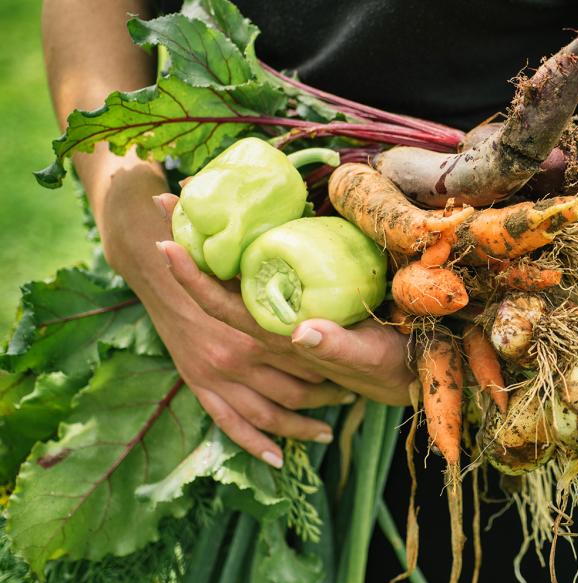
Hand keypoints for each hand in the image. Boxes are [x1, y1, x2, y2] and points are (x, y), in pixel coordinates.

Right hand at [147, 239, 350, 467]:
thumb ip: (287, 284)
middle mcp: (238, 356)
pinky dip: (255, 445)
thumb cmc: (218, 260)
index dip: (333, 369)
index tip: (355, 372)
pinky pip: (231, 425)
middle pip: (295, 390)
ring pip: (269, 415)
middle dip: (325, 397)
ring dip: (300, 427)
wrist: (160, 265)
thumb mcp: (256, 268)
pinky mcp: (200, 387)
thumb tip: (333, 276)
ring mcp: (217, 376)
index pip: (308, 360)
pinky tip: (277, 458)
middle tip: (349, 396)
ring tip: (325, 431)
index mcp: (259, 327)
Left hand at [153, 193, 413, 405]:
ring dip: (205, 245)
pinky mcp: (301, 306)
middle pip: (217, 285)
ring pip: (233, 280)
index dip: (193, 277)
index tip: (165, 242)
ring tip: (185, 207)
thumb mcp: (368, 358)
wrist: (404, 375)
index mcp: (278, 337)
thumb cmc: (387, 365)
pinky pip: (258, 279)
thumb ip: (337, 348)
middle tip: (163, 201)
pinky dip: (239, 253)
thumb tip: (302, 332)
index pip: (224, 306)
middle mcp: (271, 325)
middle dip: (188, 244)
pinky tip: (233, 230)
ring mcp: (283, 314)